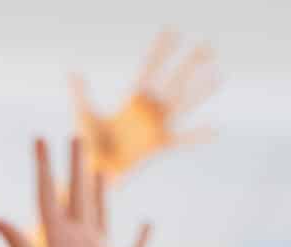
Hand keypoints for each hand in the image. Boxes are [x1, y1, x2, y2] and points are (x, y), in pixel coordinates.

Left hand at [0, 136, 150, 246]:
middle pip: (76, 197)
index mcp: (59, 243)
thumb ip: (19, 245)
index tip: (40, 139)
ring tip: (100, 171)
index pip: (48, 197)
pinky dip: (142, 234)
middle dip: (75, 167)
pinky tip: (146, 221)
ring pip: (101, 215)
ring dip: (100, 193)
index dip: (43, 168)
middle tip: (75, 137)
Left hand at [72, 30, 218, 181]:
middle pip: (174, 80)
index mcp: (132, 98)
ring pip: (184, 103)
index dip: (161, 50)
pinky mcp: (159, 145)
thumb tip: (72, 71)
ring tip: (219, 75)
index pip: (150, 67)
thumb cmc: (89, 144)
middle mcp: (148, 109)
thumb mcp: (84, 115)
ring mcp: (156, 126)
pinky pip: (183, 139)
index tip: (172, 31)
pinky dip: (199, 135)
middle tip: (207, 44)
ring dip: (201, 90)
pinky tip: (216, 129)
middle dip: (189, 63)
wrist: (93, 170)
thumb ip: (81, 93)